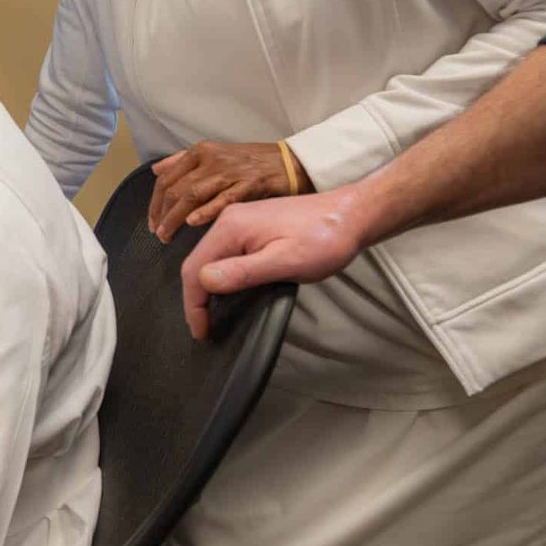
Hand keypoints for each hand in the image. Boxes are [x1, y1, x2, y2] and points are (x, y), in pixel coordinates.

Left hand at [148, 141, 312, 243]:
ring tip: (167, 236)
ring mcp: (230, 172)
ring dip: (175, 218)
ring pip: (193, 194)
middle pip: (176, 188)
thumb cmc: (250, 162)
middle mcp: (212, 159)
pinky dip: (205, 211)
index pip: (167, 178)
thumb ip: (183, 162)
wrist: (289, 162)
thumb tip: (157, 170)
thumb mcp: (214, 155)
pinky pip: (223, 199)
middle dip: (162, 214)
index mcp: (200, 152)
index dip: (155, 202)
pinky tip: (193, 222)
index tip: (152, 220)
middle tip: (158, 234)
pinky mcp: (249, 184)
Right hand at [180, 188, 368, 338]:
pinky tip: (228, 290)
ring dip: (206, 286)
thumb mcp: (286, 261)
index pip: (194, 268)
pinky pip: (224, 252)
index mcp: (232, 227)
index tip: (202, 330)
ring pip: (209, 257)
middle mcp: (229, 220)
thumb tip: (205, 281)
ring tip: (212, 314)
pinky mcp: (251, 225)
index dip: (193, 304)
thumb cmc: (324, 239)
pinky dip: (220, 274)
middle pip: (197, 261)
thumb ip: (243, 272)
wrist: (351, 215)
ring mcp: (239, 220)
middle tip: (205, 327)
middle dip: (196, 297)